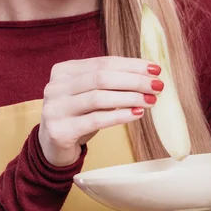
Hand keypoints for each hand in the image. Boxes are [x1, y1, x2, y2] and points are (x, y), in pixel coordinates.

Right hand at [38, 56, 162, 166]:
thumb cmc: (78, 117)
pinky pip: (96, 120)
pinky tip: (137, 114)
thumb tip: (148, 75)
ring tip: (151, 100)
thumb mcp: (90, 94)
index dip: (131, 65)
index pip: (103, 63)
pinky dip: (119, 116)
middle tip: (157, 85)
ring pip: (99, 97)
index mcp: (63, 71)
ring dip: (130, 97)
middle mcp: (55, 87)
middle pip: (102, 78)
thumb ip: (110, 82)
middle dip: (134, 80)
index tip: (155, 69)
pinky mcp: (60, 130)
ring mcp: (55, 108)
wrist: (52, 147)